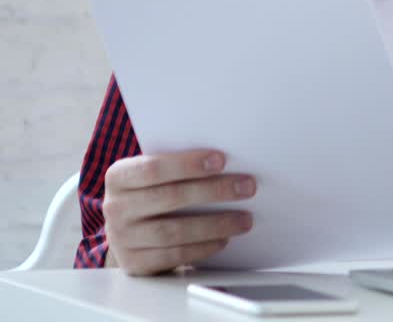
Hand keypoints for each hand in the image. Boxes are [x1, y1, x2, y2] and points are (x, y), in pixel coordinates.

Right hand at [102, 149, 255, 275]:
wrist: (128, 232)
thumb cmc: (151, 194)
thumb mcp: (155, 177)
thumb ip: (179, 168)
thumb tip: (227, 162)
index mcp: (119, 177)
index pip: (153, 168)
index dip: (188, 164)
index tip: (222, 159)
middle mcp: (115, 207)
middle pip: (170, 197)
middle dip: (214, 191)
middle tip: (247, 187)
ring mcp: (121, 238)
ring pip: (173, 231)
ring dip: (215, 225)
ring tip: (244, 219)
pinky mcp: (134, 263)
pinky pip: (173, 256)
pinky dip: (202, 248)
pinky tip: (224, 239)